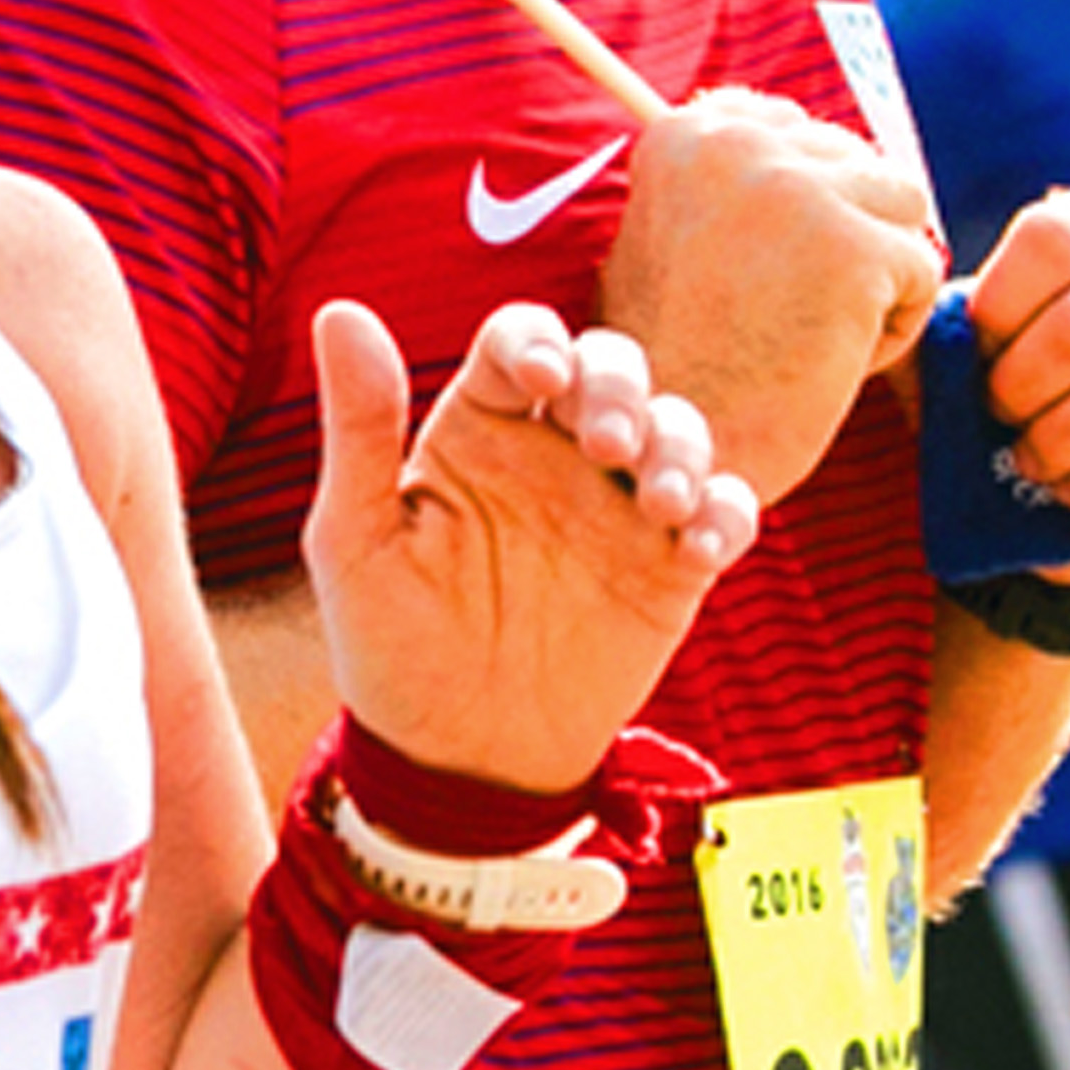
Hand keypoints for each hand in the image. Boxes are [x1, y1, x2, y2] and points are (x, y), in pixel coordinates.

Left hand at [301, 296, 755, 791]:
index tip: (539, 377)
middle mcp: (555, 453)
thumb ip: (359, 429)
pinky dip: (729, 511)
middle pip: (611, 367)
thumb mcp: (356, 541)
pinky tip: (703, 543)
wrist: (457, 760)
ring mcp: (619, 505)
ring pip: (678, 427)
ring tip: (661, 499)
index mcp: (479, 430)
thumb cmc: (390, 648)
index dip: (536, 340)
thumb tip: (340, 309)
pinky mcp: (672, 565)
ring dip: (681, 444)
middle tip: (605, 444)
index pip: (518, 344)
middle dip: (619, 387)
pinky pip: (725, 511)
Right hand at [590, 83, 944, 432]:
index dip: (804, 210)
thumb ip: (731, 185)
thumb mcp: (673, 244)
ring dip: (872, 278)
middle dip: (840, 244)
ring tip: (801, 335)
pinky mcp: (855, 247)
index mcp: (685, 133)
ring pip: (902, 209)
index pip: (801, 132)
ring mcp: (797, 189)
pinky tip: (821, 364)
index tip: (757, 273)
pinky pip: (921, 273)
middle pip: (858, 165)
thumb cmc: (673, 372)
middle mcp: (737, 142)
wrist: (662, 465)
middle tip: (771, 321)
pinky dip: (889, 332)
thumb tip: (810, 147)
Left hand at [962, 192, 1069, 527]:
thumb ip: (932, 323)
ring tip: (1024, 458)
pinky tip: (1066, 489)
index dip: (999, 307)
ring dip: (1055, 440)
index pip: (1054, 239)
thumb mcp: (957, 344)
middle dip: (1018, 388)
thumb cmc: (998, 382)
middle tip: (995, 415)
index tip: (975, 350)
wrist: (1052, 470)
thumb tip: (907, 324)